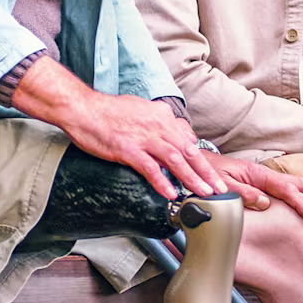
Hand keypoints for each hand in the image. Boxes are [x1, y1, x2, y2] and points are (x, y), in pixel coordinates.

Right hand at [12, 57, 226, 199]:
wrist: (83, 108)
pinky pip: (150, 168)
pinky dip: (162, 181)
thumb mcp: (140, 111)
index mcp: (162, 117)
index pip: (188, 141)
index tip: (211, 176)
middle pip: (189, 151)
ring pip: (176, 160)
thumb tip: (170, 132)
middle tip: (219, 189)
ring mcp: (144, 137)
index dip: (202, 160)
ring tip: (203, 193)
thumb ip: (157, 123)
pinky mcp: (128, 149)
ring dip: (192, 179)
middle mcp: (158, 125)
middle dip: (206, 172)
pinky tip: (171, 193)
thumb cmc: (107, 112)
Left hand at [203, 152, 302, 221]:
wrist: (194, 167)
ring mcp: (264, 181)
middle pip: (300, 184)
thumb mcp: (220, 186)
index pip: (286, 190)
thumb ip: (241, 194)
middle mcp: (264, 176)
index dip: (302, 203)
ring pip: (296, 187)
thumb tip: (264, 203)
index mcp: (257, 175)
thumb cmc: (206, 176)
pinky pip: (286, 193)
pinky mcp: (261, 187)